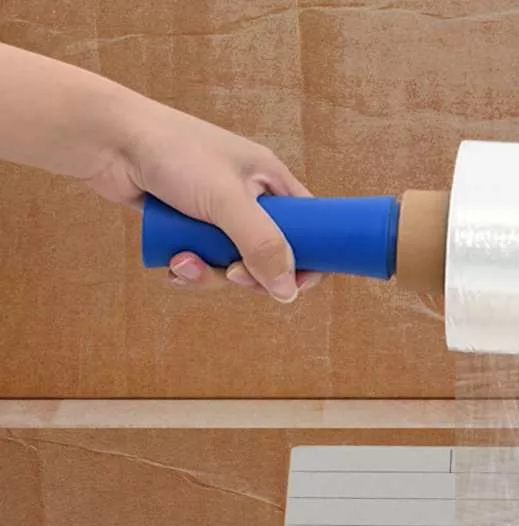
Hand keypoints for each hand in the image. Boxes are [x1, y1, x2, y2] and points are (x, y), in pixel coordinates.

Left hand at [0, 44, 317, 300]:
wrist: (106, 139)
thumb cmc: (173, 154)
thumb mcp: (227, 201)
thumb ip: (262, 245)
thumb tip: (287, 294)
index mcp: (269, 181)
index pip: (310, 227)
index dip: (307, 260)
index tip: (292, 285)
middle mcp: (248, 197)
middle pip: (269, 256)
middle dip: (249, 274)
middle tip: (234, 276)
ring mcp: (216, 213)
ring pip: (232, 265)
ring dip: (210, 275)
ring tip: (185, 262)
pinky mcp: (188, 226)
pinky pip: (203, 263)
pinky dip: (190, 270)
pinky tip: (173, 263)